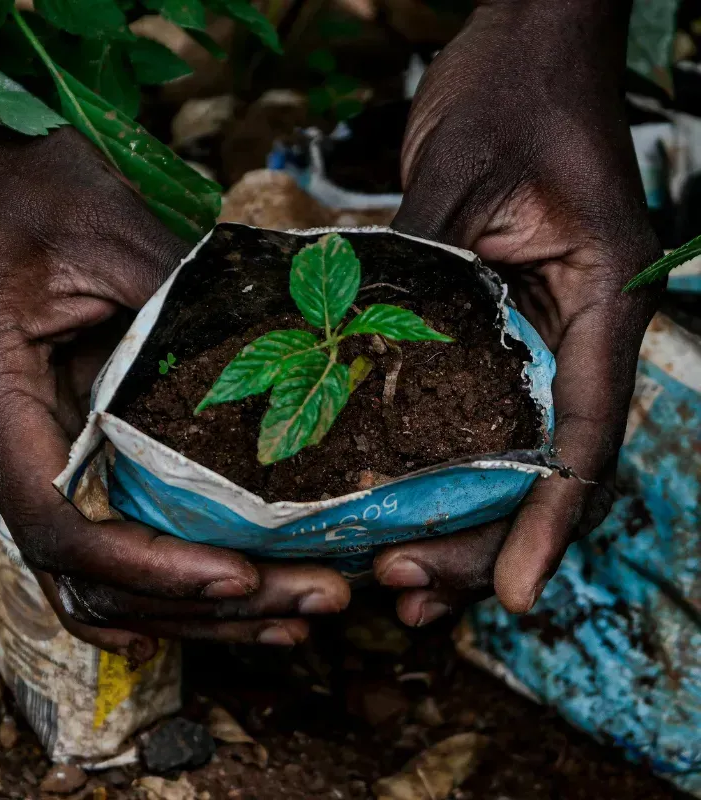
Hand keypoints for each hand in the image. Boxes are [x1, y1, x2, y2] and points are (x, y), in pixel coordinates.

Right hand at [0, 93, 349, 654]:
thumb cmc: (20, 188)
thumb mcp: (103, 228)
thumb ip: (182, 295)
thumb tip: (286, 347)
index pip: (57, 525)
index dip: (149, 567)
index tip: (236, 575)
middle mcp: (14, 442)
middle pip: (97, 570)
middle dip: (204, 602)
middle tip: (311, 600)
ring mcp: (42, 447)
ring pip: (107, 570)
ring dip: (197, 606)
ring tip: (293, 612)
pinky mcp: (74, 438)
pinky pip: (106, 532)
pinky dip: (160, 579)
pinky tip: (217, 601)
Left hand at [376, 0, 661, 622]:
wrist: (525, 44)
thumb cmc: (513, 89)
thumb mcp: (457, 178)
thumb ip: (418, 275)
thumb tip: (355, 363)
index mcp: (600, 301)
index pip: (583, 434)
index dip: (550, 522)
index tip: (516, 594)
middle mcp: (575, 331)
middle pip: (537, 463)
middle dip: (479, 538)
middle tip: (408, 590)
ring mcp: (536, 331)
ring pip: (503, 450)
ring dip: (454, 519)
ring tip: (395, 577)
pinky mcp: (494, 322)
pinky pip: (470, 407)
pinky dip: (435, 461)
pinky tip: (390, 499)